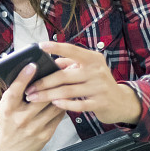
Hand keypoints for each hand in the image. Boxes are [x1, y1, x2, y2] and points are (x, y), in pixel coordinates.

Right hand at [0, 62, 66, 150]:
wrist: (8, 146)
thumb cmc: (8, 120)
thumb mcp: (6, 105)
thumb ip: (15, 92)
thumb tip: (29, 72)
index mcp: (7, 109)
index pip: (15, 90)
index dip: (24, 77)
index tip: (32, 65)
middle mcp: (20, 119)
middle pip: (41, 97)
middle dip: (53, 83)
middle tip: (64, 70)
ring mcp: (34, 128)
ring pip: (54, 106)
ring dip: (61, 94)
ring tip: (68, 83)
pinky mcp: (45, 135)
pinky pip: (58, 117)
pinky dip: (61, 107)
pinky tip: (64, 100)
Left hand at [25, 42, 140, 124]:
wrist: (121, 101)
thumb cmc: (97, 82)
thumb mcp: (88, 69)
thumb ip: (70, 64)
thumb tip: (49, 62)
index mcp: (93, 59)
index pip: (72, 50)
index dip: (56, 47)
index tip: (39, 46)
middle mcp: (97, 71)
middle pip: (64, 76)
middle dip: (43, 83)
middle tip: (28, 88)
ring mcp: (100, 87)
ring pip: (67, 91)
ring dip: (47, 95)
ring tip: (33, 98)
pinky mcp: (101, 103)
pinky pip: (78, 104)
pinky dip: (65, 104)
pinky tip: (54, 104)